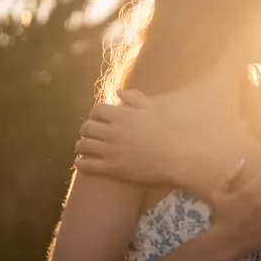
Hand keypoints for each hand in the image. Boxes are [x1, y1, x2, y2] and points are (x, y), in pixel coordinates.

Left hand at [74, 90, 238, 185]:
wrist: (179, 157)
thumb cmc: (170, 132)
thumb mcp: (155, 109)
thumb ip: (135, 98)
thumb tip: (118, 92)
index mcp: (123, 116)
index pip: (97, 111)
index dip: (95, 114)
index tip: (97, 118)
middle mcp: (113, 132)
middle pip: (87, 128)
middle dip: (86, 129)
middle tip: (88, 133)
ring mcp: (112, 151)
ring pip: (84, 146)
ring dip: (81, 145)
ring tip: (83, 147)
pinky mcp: (113, 169)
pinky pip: (88, 165)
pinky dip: (81, 163)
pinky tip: (81, 162)